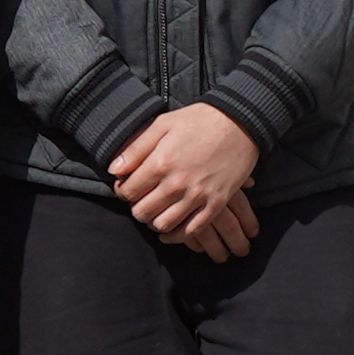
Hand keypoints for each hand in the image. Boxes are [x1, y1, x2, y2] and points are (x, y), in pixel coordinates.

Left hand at [110, 104, 263, 261]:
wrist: (240, 122)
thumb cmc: (199, 120)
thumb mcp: (163, 124)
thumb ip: (136, 148)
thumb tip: (114, 170)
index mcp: (160, 163)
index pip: (128, 192)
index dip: (123, 191)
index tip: (128, 187)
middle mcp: (176, 184)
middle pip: (142, 212)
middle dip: (138, 207)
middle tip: (143, 200)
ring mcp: (197, 196)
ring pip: (164, 225)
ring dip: (156, 221)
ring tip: (158, 211)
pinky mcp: (216, 203)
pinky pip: (192, 231)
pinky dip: (179, 234)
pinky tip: (174, 227)